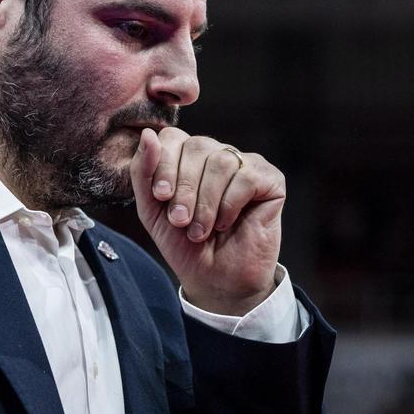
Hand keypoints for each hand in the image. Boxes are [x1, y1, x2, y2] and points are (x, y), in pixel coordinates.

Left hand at [130, 127, 285, 315]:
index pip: (173, 137)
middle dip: (184, 187)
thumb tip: (147, 134)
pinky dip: (230, 204)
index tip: (161, 197)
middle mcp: (216, 154)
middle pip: (197, 145)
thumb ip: (143, 171)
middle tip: (181, 221)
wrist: (215, 279)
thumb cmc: (184, 244)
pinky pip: (246, 176)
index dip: (164, 164)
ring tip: (201, 229)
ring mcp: (245, 164)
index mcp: (187, 157)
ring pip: (221, 161)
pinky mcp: (270, 179)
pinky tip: (227, 222)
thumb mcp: (151, 209)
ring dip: (206, 201)